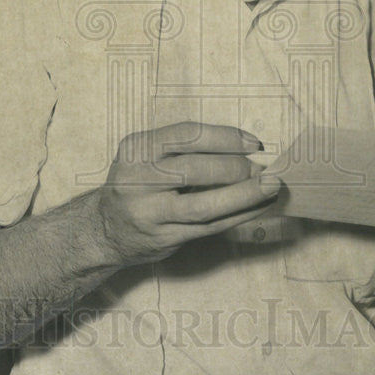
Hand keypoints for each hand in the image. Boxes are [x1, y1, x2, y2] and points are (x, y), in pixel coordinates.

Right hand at [97, 121, 280, 265]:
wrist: (104, 229)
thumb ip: (185, 150)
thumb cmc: (138, 184)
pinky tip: (258, 208)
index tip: (253, 143)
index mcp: (137, 148)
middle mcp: (138, 179)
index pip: (187, 135)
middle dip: (236, 167)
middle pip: (196, 169)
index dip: (225, 137)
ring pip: (205, 205)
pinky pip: (209, 227)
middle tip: (262, 168)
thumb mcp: (147, 156)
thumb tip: (245, 148)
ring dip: (244, 196)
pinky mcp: (163, 238)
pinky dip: (239, 216)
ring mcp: (149, 213)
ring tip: (271, 187)